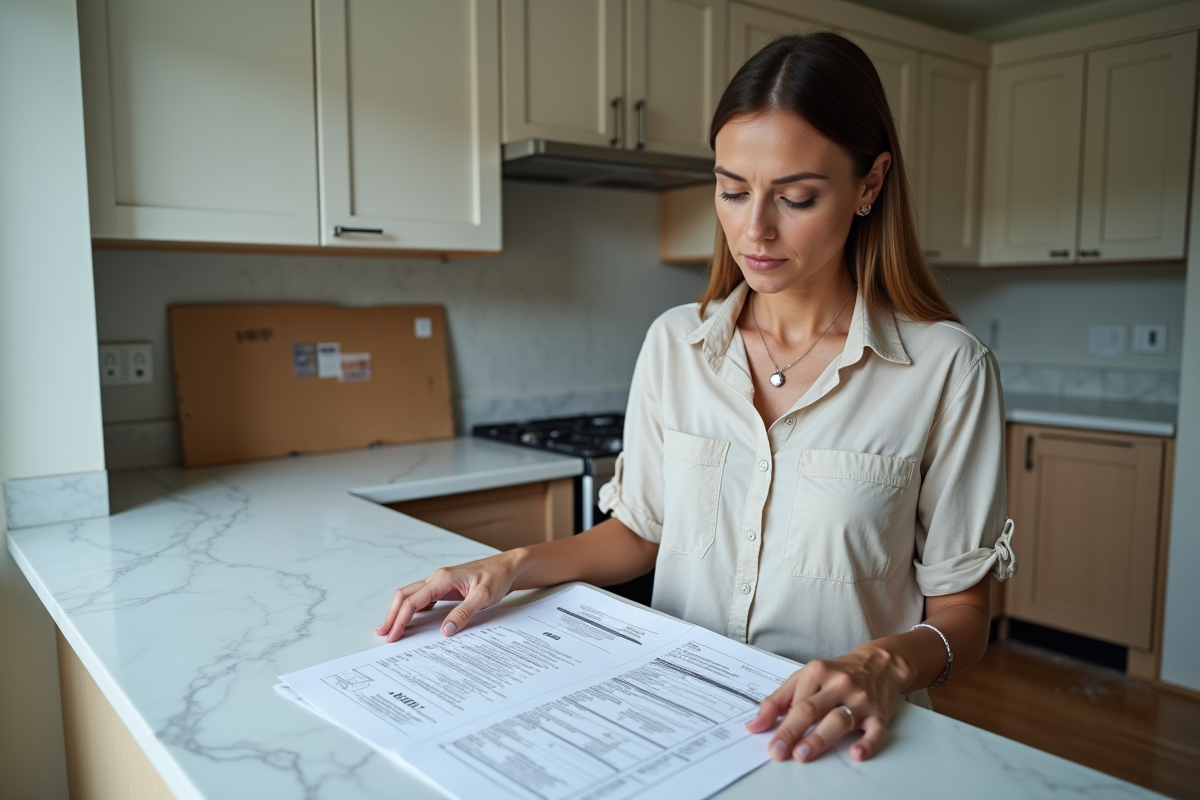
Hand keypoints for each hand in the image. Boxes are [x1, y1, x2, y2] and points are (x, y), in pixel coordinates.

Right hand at [374, 550, 523, 641]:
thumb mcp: (484, 597)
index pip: (413, 601)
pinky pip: (422, 597)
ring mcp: (440, 582)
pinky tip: (411, 619)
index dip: (400, 619)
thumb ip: (464, 613)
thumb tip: (446, 630)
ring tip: (391, 628)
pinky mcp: (445, 587)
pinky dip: (412, 608)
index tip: (393, 635)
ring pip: (411, 595)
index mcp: (443, 579)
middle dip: (392, 615)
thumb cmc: (497, 577)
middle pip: (405, 596)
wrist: (507, 567)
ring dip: (399, 611)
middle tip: (384, 633)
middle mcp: (437, 578)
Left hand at [745, 643, 909, 762]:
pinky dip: (867, 743)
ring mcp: (860, 699)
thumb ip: (778, 700)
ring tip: (803, 753)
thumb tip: (755, 724)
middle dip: (792, 731)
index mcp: (817, 672)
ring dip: (820, 738)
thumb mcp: (805, 677)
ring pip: (838, 719)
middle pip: (812, 709)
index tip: (770, 743)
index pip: (795, 701)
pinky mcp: (879, 714)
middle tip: (778, 751)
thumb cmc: (838, 673)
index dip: (781, 724)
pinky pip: (874, 730)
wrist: (880, 664)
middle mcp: (839, 684)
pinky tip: (856, 753)